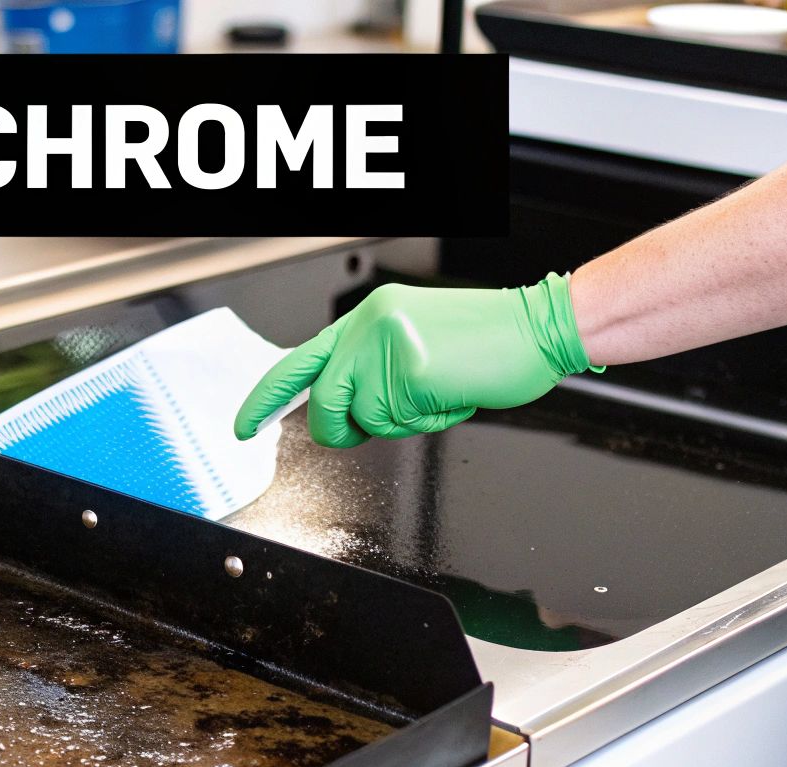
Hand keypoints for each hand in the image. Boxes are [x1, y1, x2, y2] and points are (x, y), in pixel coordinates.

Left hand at [233, 273, 597, 447]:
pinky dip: (427, 421)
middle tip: (388, 418)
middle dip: (346, 428)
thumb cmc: (488, 340)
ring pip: (361, 418)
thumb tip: (343, 404)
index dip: (266, 397)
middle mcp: (367, 326)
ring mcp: (386, 346)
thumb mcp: (414, 341)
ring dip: (398, 422)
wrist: (540, 326)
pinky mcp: (409, 370)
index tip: (245, 423)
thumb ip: (371, 365)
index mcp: (366, 317)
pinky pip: (399, 421)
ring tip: (434, 393)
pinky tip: (449, 394)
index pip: (299, 360)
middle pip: (323, 402)